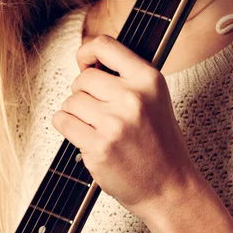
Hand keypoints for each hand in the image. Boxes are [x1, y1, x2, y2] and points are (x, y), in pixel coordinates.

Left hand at [52, 34, 198, 217]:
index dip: (87, 53)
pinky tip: (86, 135)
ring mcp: (115, 123)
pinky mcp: (99, 146)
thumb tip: (89, 61)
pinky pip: (63, 121)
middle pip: (83, 78)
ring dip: (75, 112)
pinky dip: (68, 127)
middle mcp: (133, 97)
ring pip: (70, 101)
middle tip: (97, 108)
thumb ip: (126, 76)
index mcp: (148, 79)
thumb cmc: (160, 143)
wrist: (169, 186)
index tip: (85, 62)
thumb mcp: (155, 97)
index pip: (105, 46)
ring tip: (96, 125)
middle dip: (83, 92)